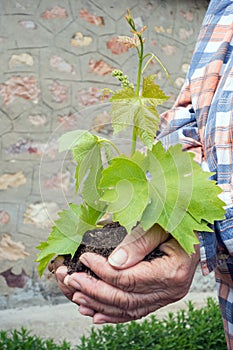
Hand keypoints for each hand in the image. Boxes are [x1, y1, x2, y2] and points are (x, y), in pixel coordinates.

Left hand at [55, 224, 199, 323]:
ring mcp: (166, 297)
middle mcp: (171, 290)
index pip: (129, 278)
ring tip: (76, 295)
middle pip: (126, 298)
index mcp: (172, 271)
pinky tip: (95, 313)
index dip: (103, 271)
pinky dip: (113, 314)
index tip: (84, 259)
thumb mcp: (159, 223)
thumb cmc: (177, 222)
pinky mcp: (160, 298)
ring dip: (99, 304)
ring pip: (128, 308)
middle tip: (72, 280)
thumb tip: (114, 262)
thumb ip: (139, 241)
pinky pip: (134, 311)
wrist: (195, 232)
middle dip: (94, 290)